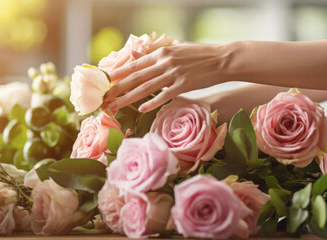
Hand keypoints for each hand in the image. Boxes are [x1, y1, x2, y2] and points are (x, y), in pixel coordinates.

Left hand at [102, 43, 230, 111]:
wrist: (222, 59)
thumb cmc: (199, 54)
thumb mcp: (175, 48)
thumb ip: (154, 51)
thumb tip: (134, 52)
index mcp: (161, 52)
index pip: (134, 64)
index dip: (117, 73)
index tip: (104, 81)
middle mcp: (164, 62)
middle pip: (135, 77)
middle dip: (117, 88)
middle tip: (103, 98)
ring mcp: (174, 73)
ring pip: (146, 87)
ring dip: (128, 98)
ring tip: (115, 106)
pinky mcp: (185, 84)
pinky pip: (165, 95)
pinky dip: (153, 102)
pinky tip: (142, 109)